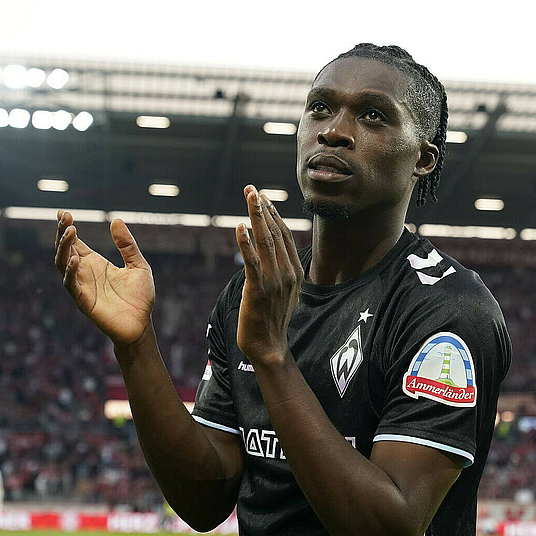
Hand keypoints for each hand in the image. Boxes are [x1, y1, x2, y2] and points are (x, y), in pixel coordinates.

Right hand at [54, 210, 155, 347]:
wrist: (142, 325)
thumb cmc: (140, 298)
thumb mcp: (138, 265)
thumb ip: (127, 245)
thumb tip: (116, 220)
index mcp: (95, 264)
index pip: (75, 243)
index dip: (67, 227)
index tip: (63, 211)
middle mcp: (85, 273)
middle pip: (65, 250)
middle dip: (62, 233)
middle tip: (65, 217)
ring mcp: (82, 287)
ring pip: (62, 264)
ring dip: (64, 247)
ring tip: (70, 230)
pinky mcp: (84, 301)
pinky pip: (71, 285)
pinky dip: (71, 272)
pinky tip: (76, 259)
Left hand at [235, 185, 303, 364]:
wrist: (269, 346)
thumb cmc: (272, 318)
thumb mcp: (285, 291)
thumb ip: (282, 270)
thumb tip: (274, 253)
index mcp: (296, 272)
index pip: (284, 235)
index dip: (273, 214)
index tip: (263, 198)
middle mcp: (288, 273)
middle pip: (275, 233)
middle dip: (263, 209)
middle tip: (252, 190)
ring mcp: (274, 281)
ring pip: (265, 242)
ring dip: (256, 217)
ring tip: (249, 198)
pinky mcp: (258, 290)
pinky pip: (252, 262)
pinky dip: (246, 243)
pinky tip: (240, 227)